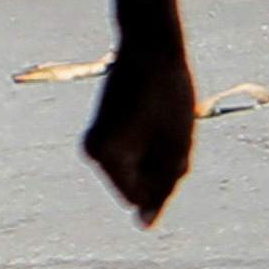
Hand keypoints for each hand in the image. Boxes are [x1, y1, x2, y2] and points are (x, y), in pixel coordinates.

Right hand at [83, 40, 202, 222]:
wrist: (150, 45)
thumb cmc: (168, 93)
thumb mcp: (176, 145)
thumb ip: (161, 186)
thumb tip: (145, 224)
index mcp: (106, 157)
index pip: (138, 198)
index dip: (164, 180)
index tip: (172, 145)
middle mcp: (92, 153)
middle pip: (135, 186)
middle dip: (160, 168)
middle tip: (169, 129)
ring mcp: (95, 141)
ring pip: (136, 170)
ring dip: (157, 156)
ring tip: (164, 121)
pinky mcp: (103, 130)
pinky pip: (132, 154)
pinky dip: (150, 145)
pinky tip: (158, 119)